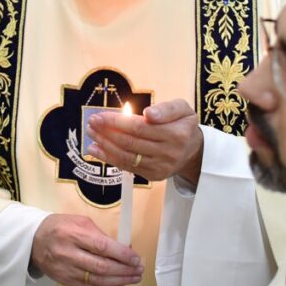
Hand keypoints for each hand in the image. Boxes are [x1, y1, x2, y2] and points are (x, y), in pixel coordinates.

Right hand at [30, 214, 142, 285]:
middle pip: (101, 266)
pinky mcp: (65, 280)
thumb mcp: (79, 221)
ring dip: (119, 281)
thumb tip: (123, 249)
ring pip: (97, 279)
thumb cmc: (60, 227)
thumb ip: (100, 235)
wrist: (34, 240)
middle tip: (138, 270)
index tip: (135, 258)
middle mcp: (68, 252)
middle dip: (124, 270)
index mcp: (73, 233)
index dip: (121, 254)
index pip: (101, 246)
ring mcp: (66, 269)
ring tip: (134, 279)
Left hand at [86, 100, 203, 183]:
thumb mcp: (182, 109)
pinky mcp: (153, 176)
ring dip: (105, 146)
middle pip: (130, 142)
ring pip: (127, 156)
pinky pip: (128, 167)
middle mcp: (168, 152)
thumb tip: (148, 114)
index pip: (139, 127)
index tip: (99, 116)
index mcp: (176, 133)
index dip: (116, 122)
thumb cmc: (183, 125)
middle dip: (106, 132)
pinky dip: (110, 158)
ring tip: (91, 134)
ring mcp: (160, 166)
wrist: (193, 151)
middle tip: (91, 123)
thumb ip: (167, 109)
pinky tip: (96, 150)